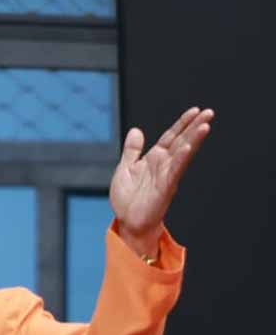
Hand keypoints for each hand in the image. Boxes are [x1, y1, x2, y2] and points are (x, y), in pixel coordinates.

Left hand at [110, 107, 213, 256]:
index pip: (171, 137)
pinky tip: (187, 149)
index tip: (194, 111)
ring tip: (205, 126)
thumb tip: (136, 130)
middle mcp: (163, 165)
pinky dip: (180, 160)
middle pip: (181, 141)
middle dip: (194, 127)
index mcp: (154, 159)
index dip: (182, 124)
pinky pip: (174, 172)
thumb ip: (132, 151)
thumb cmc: (127, 199)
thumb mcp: (125, 169)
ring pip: (182, 154)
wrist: (128, 223)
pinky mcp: (164, 188)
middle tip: (209, 112)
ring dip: (193, 140)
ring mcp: (166, 176)